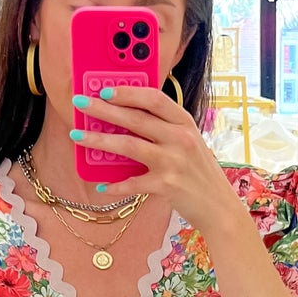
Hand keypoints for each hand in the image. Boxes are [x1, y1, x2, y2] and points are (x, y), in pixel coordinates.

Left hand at [70, 87, 240, 236]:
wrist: (219, 208)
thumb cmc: (199, 173)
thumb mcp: (189, 143)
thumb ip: (165, 130)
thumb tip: (125, 119)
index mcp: (185, 123)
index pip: (153, 98)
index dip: (127, 92)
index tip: (104, 88)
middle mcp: (180, 139)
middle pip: (135, 118)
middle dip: (103, 109)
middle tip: (80, 103)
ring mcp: (173, 162)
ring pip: (128, 145)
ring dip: (99, 140)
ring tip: (78, 136)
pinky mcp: (166, 186)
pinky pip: (133, 183)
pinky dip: (115, 185)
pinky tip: (101, 185)